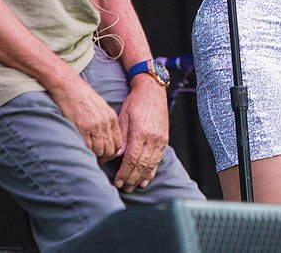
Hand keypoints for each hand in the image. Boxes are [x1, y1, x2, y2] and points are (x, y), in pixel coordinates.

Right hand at [51, 76, 121, 161]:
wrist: (69, 87)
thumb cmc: (83, 97)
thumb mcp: (101, 107)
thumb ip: (106, 122)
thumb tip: (107, 138)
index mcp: (111, 118)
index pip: (118, 142)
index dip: (113, 153)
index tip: (107, 156)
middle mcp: (105, 123)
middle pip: (110, 149)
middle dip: (106, 158)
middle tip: (99, 162)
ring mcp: (94, 126)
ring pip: (100, 151)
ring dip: (96, 158)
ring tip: (91, 160)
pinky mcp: (82, 128)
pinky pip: (88, 147)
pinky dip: (87, 154)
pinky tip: (84, 154)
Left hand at [113, 75, 169, 191]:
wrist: (153, 92)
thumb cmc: (135, 103)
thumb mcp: (123, 117)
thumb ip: (121, 138)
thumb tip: (115, 157)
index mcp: (141, 132)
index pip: (133, 158)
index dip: (125, 172)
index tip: (118, 181)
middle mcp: (153, 138)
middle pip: (142, 164)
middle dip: (132, 178)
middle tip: (123, 188)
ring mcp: (161, 139)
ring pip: (151, 164)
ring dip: (141, 177)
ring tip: (133, 187)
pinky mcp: (164, 140)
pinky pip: (158, 159)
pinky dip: (152, 171)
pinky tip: (146, 179)